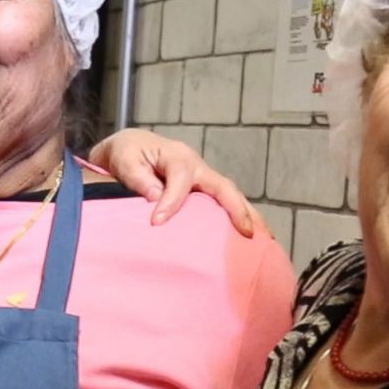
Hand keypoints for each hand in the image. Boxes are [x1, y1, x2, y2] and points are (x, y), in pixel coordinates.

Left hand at [89, 128, 256, 235]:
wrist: (131, 148)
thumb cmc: (126, 154)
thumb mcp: (124, 161)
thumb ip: (138, 178)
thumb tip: (155, 198)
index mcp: (178, 157)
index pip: (181, 181)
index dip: (171, 203)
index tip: (156, 223)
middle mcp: (197, 166)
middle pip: (223, 186)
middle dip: (237, 209)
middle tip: (247, 233)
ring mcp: (203, 179)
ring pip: (231, 196)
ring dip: (248, 216)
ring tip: (264, 240)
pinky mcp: (203, 192)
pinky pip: (224, 204)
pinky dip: (239, 218)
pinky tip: (251, 239)